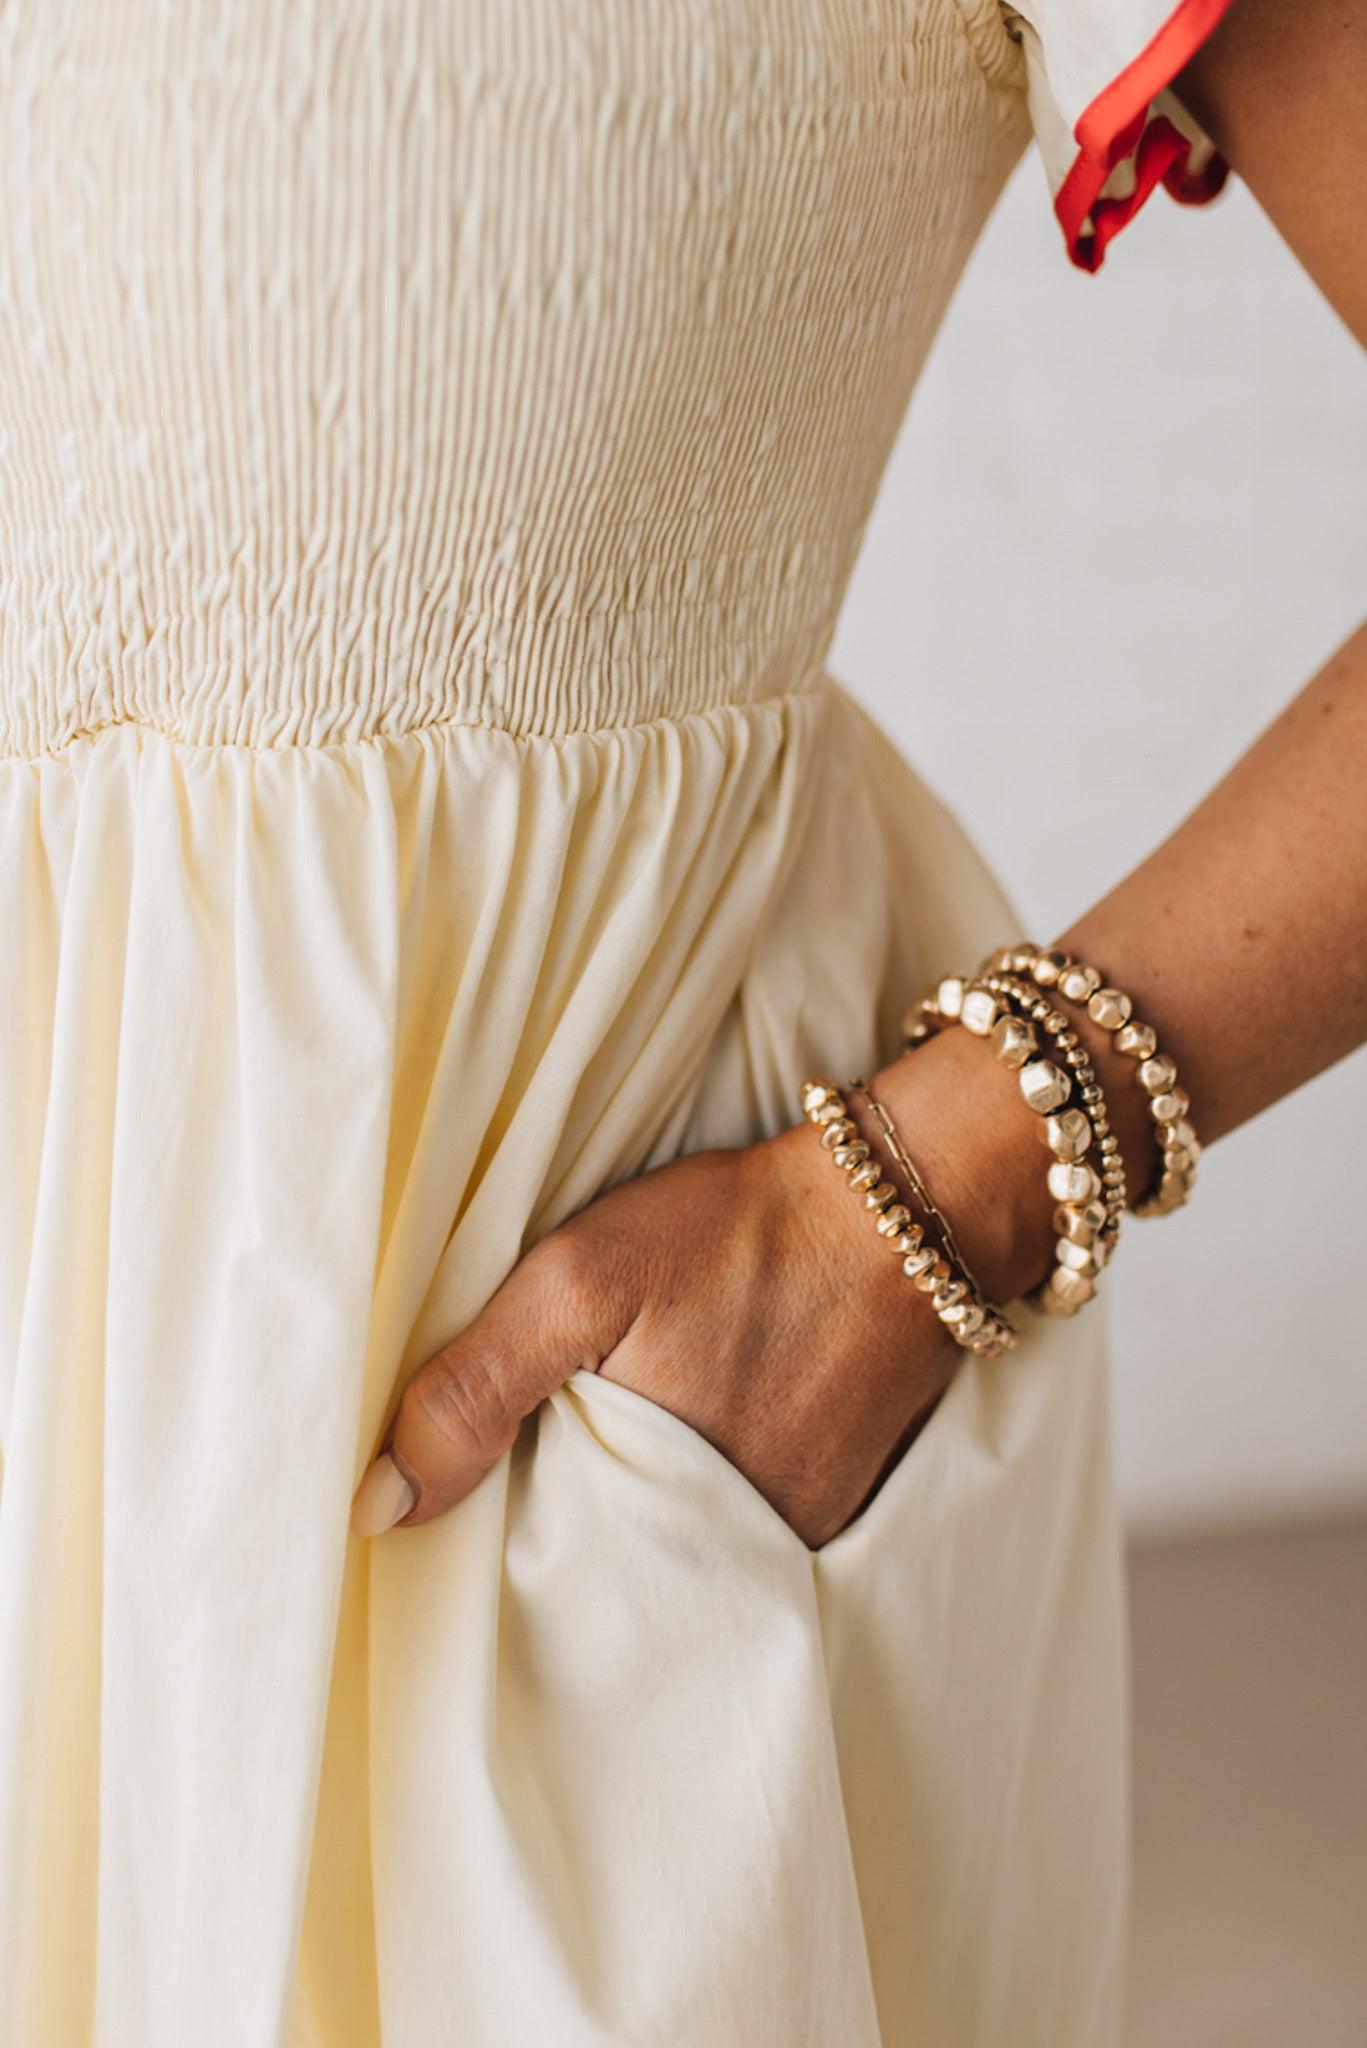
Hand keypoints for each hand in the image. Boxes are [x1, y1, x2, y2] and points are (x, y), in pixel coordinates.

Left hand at [350, 1045, 1010, 1549]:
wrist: (905, 1207)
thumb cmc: (739, 1235)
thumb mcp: (579, 1280)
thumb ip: (474, 1388)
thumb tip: (378, 1509)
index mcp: (656, 1517)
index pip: (541, 1581)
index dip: (492, 1544)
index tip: (456, 1508)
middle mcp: (733, 1554)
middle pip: (612, 1576)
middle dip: (562, 1537)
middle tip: (527, 1463)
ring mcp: (795, 1535)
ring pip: (676, 1551)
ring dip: (634, 1510)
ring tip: (605, 1436)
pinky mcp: (835, 1503)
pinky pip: (739, 1525)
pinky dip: (702, 1489)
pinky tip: (687, 1423)